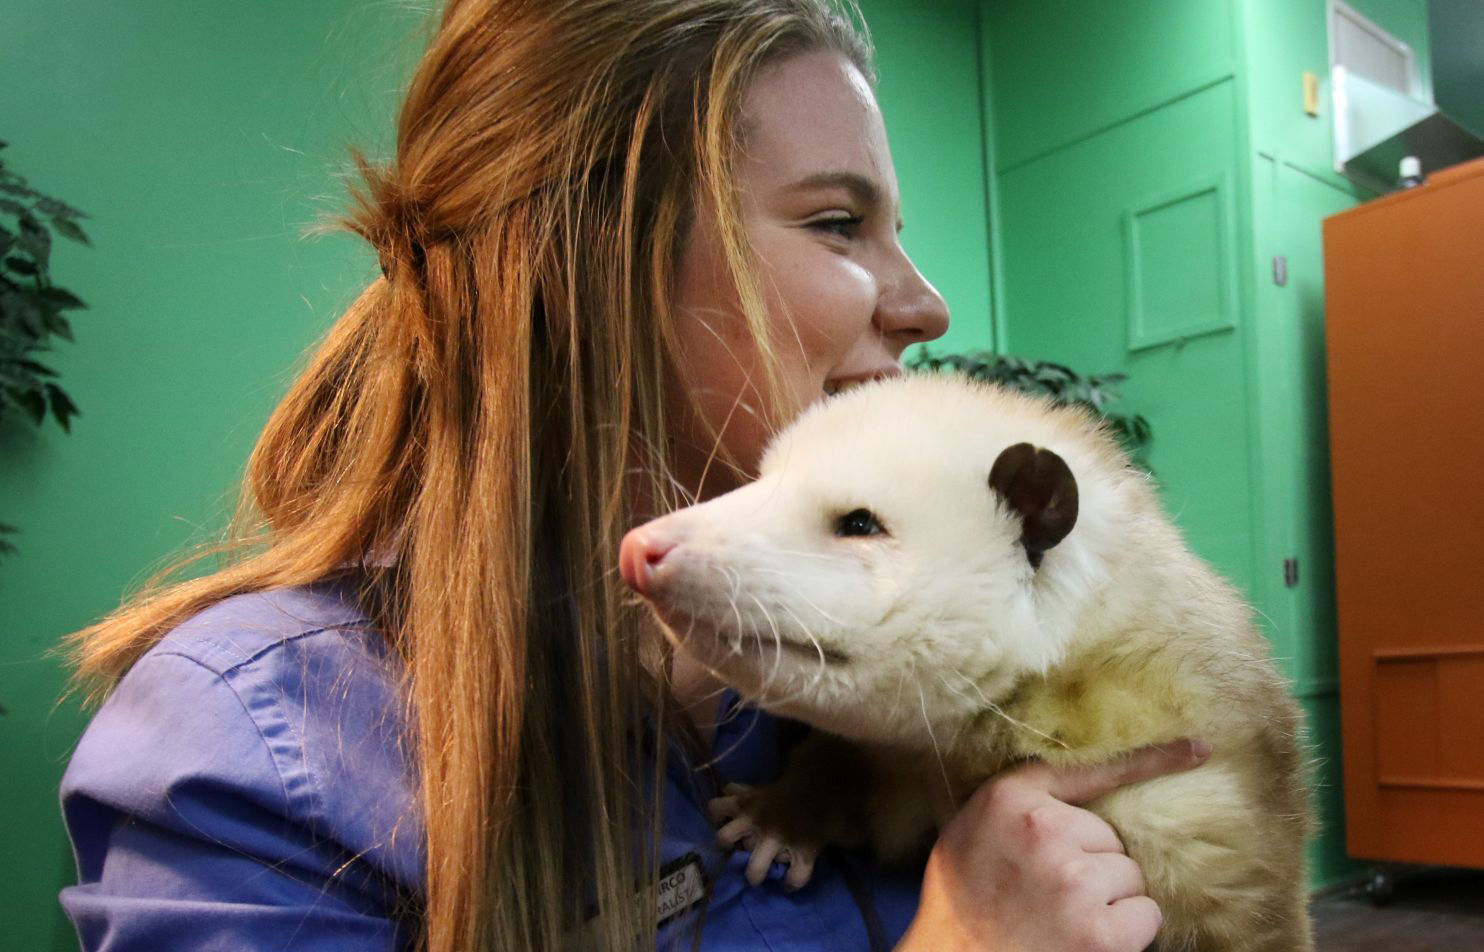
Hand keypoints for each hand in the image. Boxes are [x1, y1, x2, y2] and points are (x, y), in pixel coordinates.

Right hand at [896, 739, 1211, 951]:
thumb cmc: (962, 898)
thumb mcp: (971, 828)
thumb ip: (1017, 803)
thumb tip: (1070, 791)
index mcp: (1010, 798)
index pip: (1091, 768)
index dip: (1152, 758)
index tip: (1199, 748)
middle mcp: (1045, 831)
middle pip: (1111, 836)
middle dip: (1092, 862)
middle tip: (1052, 890)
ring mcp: (1074, 881)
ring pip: (1130, 874)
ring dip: (1109, 896)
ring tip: (1064, 916)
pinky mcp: (1099, 931)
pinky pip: (1145, 914)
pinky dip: (1127, 930)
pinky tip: (1086, 937)